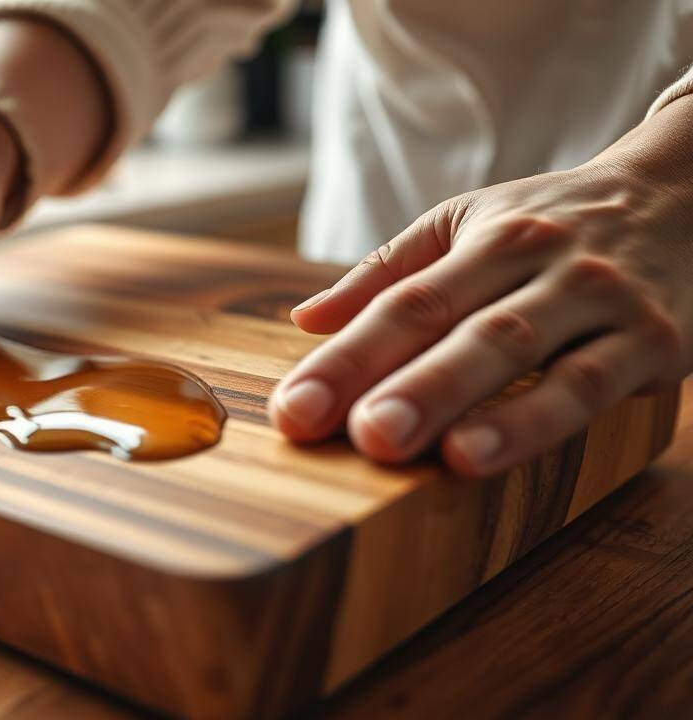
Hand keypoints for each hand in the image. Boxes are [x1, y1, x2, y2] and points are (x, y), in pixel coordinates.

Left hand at [270, 102, 692, 475]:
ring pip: (527, 353)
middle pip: (461, 326)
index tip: (292, 409)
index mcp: (488, 238)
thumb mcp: (469, 225)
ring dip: (470, 405)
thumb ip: (388, 273)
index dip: (346, 358)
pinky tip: (485, 452)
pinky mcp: (655, 342)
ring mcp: (601, 302)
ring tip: (418, 450)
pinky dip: (536, 419)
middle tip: (355, 434)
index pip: (405, 302)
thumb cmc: (556, 224)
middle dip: (403, 383)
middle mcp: (543, 263)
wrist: (689, 195)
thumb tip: (304, 320)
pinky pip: (590, 385)